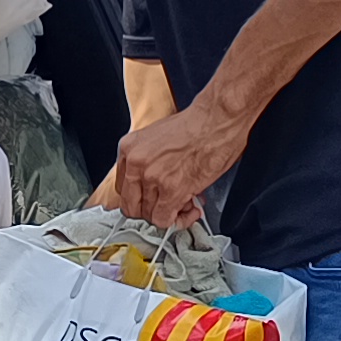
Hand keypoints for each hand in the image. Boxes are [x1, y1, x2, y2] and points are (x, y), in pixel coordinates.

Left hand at [107, 99, 246, 227]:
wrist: (218, 119)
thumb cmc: (196, 124)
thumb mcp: (158, 139)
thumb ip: (150, 163)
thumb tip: (155, 188)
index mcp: (129, 148)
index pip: (123, 188)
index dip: (141, 199)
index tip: (154, 200)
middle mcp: (136, 163)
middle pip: (131, 206)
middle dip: (151, 211)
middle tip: (170, 207)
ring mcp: (152, 177)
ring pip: (149, 216)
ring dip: (169, 216)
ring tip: (186, 205)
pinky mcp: (172, 189)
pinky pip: (165, 220)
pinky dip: (177, 221)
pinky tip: (190, 211)